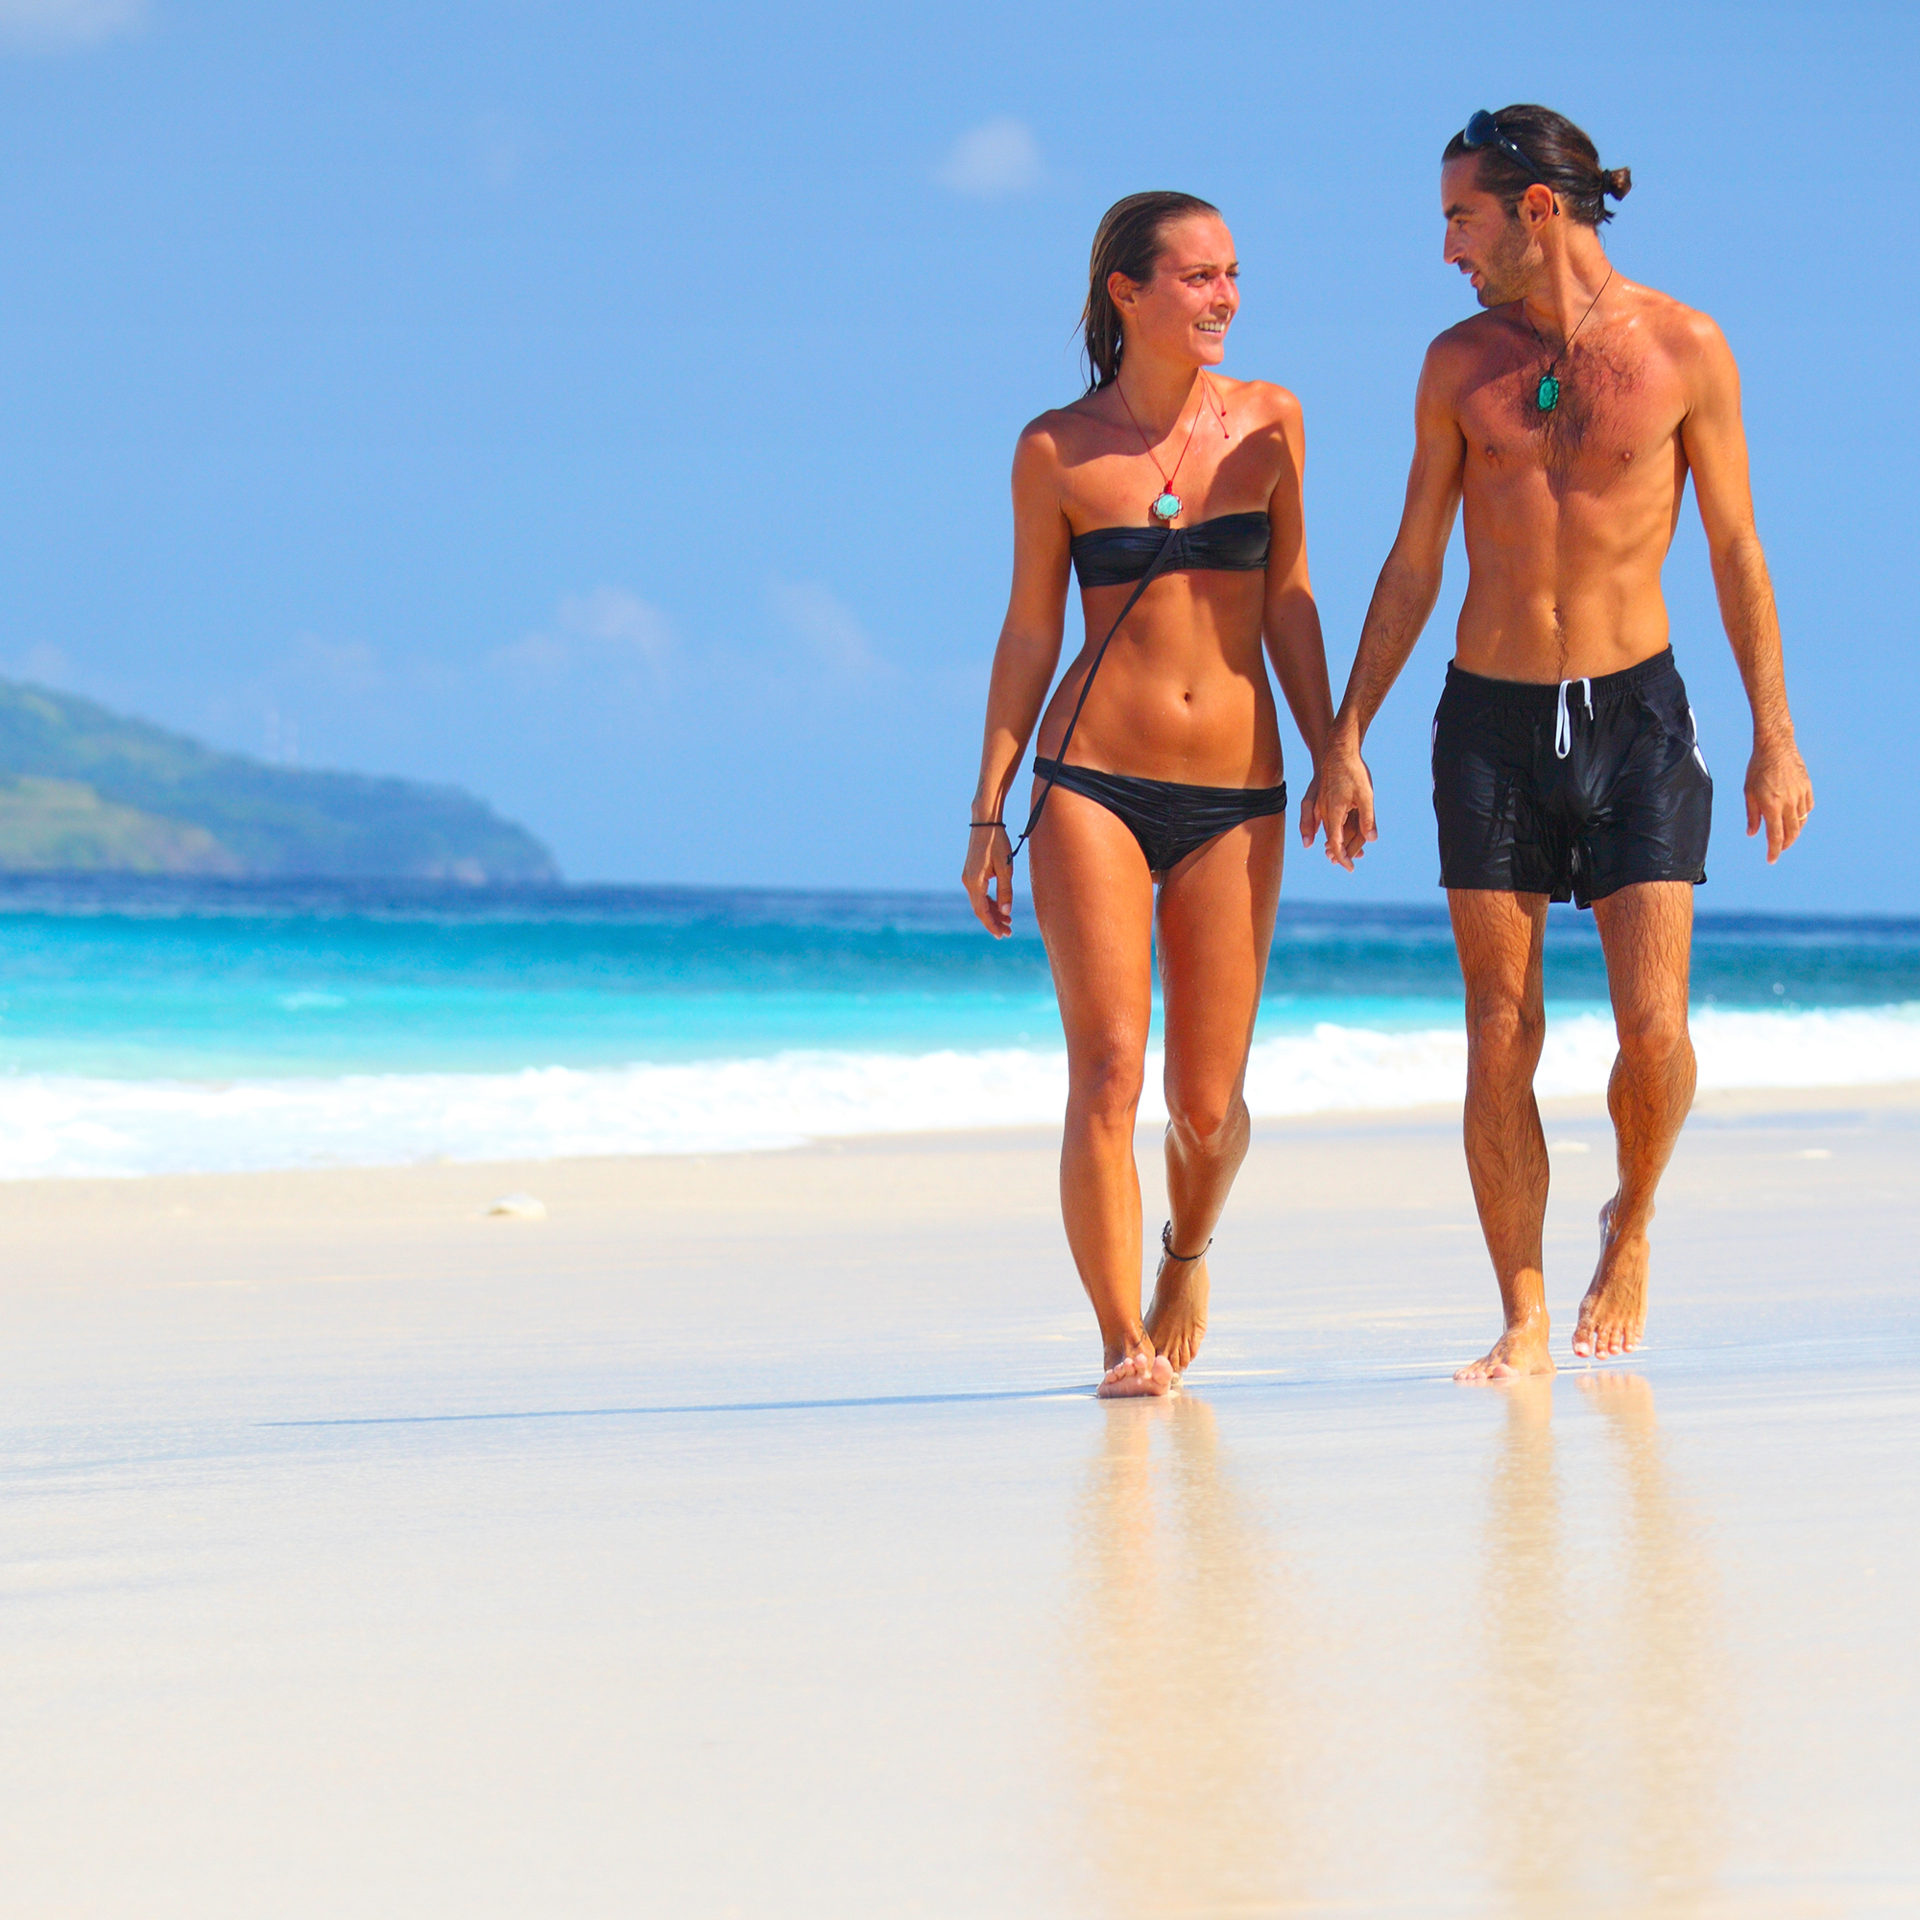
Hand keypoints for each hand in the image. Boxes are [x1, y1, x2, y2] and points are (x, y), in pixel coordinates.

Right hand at [962, 822, 1014, 935]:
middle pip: (980, 909)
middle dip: (994, 922)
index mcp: (975, 883)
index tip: (1002, 936)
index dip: (992, 925)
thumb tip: (1007, 912)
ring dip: (993, 912)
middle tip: (1008, 932)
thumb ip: (1006, 891)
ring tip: (1008, 921)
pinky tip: (1001, 906)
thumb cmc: (997, 843)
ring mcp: (968, 877)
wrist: (985, 822)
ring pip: (980, 902)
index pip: (982, 911)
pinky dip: (990, 901)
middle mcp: (968, 882)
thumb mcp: (1006, 868)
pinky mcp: (972, 873)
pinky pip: (979, 893)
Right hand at [1301, 735, 1377, 870]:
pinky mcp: (1324, 799)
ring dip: (1339, 842)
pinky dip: (1336, 830)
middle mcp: (1324, 812)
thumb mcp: (1365, 796)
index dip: (1342, 857)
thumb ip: (1368, 819)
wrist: (1338, 750)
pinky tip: (1343, 831)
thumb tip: (1372, 839)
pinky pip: (1329, 821)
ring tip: (1350, 852)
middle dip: (1341, 853)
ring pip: (1330, 830)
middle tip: (1352, 864)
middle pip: (1332, 839)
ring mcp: (1322, 806)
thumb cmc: (1353, 772)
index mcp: (1333, 813)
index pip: (1335, 843)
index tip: (1350, 868)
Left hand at [1745, 735, 1812, 862]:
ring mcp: (1800, 795)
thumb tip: (1753, 834)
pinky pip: (1808, 808)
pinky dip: (1803, 816)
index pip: (1775, 836)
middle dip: (1785, 844)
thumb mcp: (1749, 792)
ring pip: (1801, 821)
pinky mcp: (1808, 787)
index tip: (1771, 860)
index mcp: (1772, 805)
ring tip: (1786, 835)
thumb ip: (1752, 815)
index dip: (1774, 850)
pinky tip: (1796, 818)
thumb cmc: (1757, 769)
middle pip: (1791, 832)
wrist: (1776, 746)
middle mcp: (1789, 803)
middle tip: (1779, 849)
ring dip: (1794, 831)